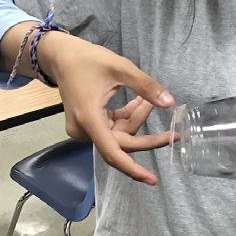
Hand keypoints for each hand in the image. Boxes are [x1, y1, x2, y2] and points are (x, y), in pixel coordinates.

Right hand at [37, 32, 173, 184]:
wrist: (61, 56)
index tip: (152, 179)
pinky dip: (127, 116)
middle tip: (173, 132)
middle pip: (122, 142)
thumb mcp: (120, 68)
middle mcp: (84, 130)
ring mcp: (84, 129)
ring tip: (146, 98)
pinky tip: (138, 101)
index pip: (113, 153)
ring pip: (119, 134)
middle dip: (146, 133)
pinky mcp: (87, 125)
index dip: (133, 169)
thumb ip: (145, 87)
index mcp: (89, 120)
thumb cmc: (88, 59)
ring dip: (135, 118)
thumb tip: (170, 103)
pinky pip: (113, 127)